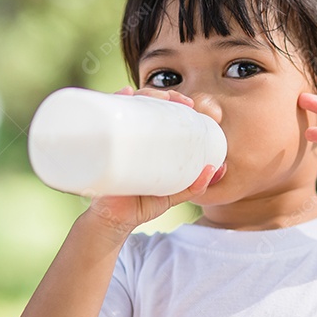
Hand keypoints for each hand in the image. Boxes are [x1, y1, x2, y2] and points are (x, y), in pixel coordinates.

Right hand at [84, 86, 217, 235]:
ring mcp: (112, 139)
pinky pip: (100, 119)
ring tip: (156, 96)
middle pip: (140, 104)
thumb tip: (217, 170)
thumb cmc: (139, 205)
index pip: (154, 111)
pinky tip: (124, 94)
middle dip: (158, 93)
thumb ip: (193, 186)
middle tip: (177, 100)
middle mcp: (126, 136)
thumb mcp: (171, 194)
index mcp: (143, 141)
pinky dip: (111, 102)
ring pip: (123, 106)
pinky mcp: (99, 148)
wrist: (113, 223)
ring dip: (139, 94)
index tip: (187, 103)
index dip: (170, 100)